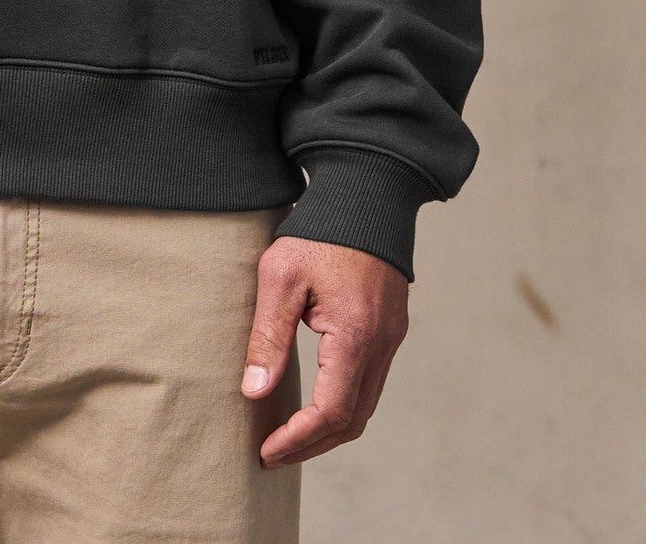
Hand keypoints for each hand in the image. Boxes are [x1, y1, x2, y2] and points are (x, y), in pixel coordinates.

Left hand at [239, 235, 409, 467]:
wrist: (366, 192)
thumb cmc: (318, 229)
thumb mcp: (280, 276)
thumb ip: (268, 336)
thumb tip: (254, 392)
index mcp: (354, 334)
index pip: (330, 411)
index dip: (298, 439)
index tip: (266, 450)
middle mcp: (381, 343)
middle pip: (352, 420)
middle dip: (312, 445)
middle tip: (272, 453)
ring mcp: (391, 337)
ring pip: (365, 406)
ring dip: (329, 429)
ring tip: (289, 436)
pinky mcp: (391, 328)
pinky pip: (371, 383)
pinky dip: (344, 405)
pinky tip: (316, 403)